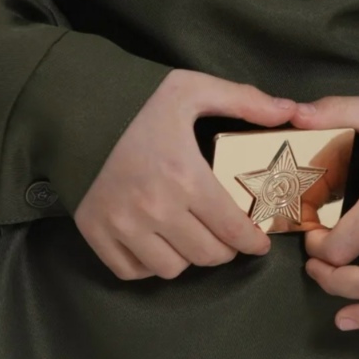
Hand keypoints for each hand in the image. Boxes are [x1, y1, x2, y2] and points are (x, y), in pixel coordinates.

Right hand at [74, 69, 295, 279]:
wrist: (69, 104)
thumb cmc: (135, 99)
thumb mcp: (192, 88)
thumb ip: (244, 100)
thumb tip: (289, 111)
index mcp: (185, 176)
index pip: (233, 231)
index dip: (253, 242)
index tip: (258, 242)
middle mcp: (155, 208)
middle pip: (207, 256)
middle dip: (225, 249)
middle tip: (226, 236)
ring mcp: (122, 224)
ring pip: (172, 269)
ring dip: (188, 258)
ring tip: (190, 238)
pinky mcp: (95, 231)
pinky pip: (132, 271)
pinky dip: (148, 264)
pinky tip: (156, 244)